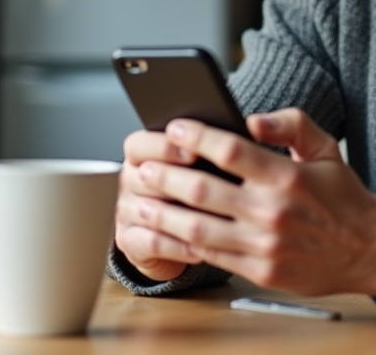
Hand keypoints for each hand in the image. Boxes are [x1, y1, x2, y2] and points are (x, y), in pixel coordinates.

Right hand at [114, 128, 200, 281]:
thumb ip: (214, 146)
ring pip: (149, 211)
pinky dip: (178, 245)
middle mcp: (130, 180)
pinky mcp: (130, 241)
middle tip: (206, 186)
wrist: (173, 233)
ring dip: (180, 216)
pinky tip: (201, 247)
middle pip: (144, 176)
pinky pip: (153, 243)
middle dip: (175, 180)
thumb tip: (249, 128)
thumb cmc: (194, 190)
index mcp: (142, 154)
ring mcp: (126, 211)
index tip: (193, 151)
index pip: (140, 144)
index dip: (164, 147)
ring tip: (212, 220)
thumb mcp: (201, 162)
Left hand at [125, 108, 375, 298]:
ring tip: (140, 200)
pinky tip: (165, 231)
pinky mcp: (260, 272)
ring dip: (162, 213)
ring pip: (198, 227)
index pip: (231, 150)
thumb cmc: (342, 195)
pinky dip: (182, 243)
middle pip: (203, 189)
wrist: (370, 250)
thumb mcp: (325, 147)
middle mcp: (273, 211)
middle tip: (143, 165)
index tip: (174, 127)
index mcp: (287, 176)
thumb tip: (251, 119)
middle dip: (166, 175)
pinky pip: (210, 256)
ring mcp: (264, 245)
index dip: (196, 137)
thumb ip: (290, 123)